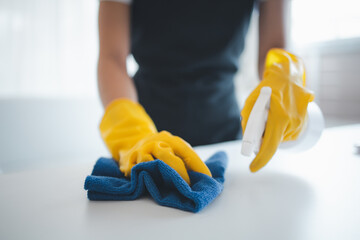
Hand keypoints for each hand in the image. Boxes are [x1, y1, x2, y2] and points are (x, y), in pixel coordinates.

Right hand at [119, 131, 211, 183]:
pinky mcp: (129, 161)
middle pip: (169, 159)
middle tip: (188, 186)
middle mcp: (156, 142)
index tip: (207, 177)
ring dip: (162, 178)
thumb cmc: (159, 150)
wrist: (130, 141)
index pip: (186, 151)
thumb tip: (201, 177)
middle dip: (180, 175)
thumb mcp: (172, 148)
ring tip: (171, 187)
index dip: (197, 165)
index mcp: (171, 140)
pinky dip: (146, 178)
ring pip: (152, 165)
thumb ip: (184, 159)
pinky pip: (138, 171)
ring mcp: (141, 151)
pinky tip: (152, 183)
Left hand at [241, 49, 313, 171]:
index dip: (261, 159)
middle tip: (257, 128)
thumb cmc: (267, 88)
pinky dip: (279, 129)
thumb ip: (248, 121)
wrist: (288, 76)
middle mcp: (293, 122)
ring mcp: (300, 123)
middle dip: (262, 140)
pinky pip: (286, 133)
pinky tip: (279, 115)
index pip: (270, 145)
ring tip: (271, 115)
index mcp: (280, 117)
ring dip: (272, 133)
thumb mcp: (250, 102)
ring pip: (280, 139)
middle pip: (273, 143)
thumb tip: (248, 139)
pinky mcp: (304, 122)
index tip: (252, 168)